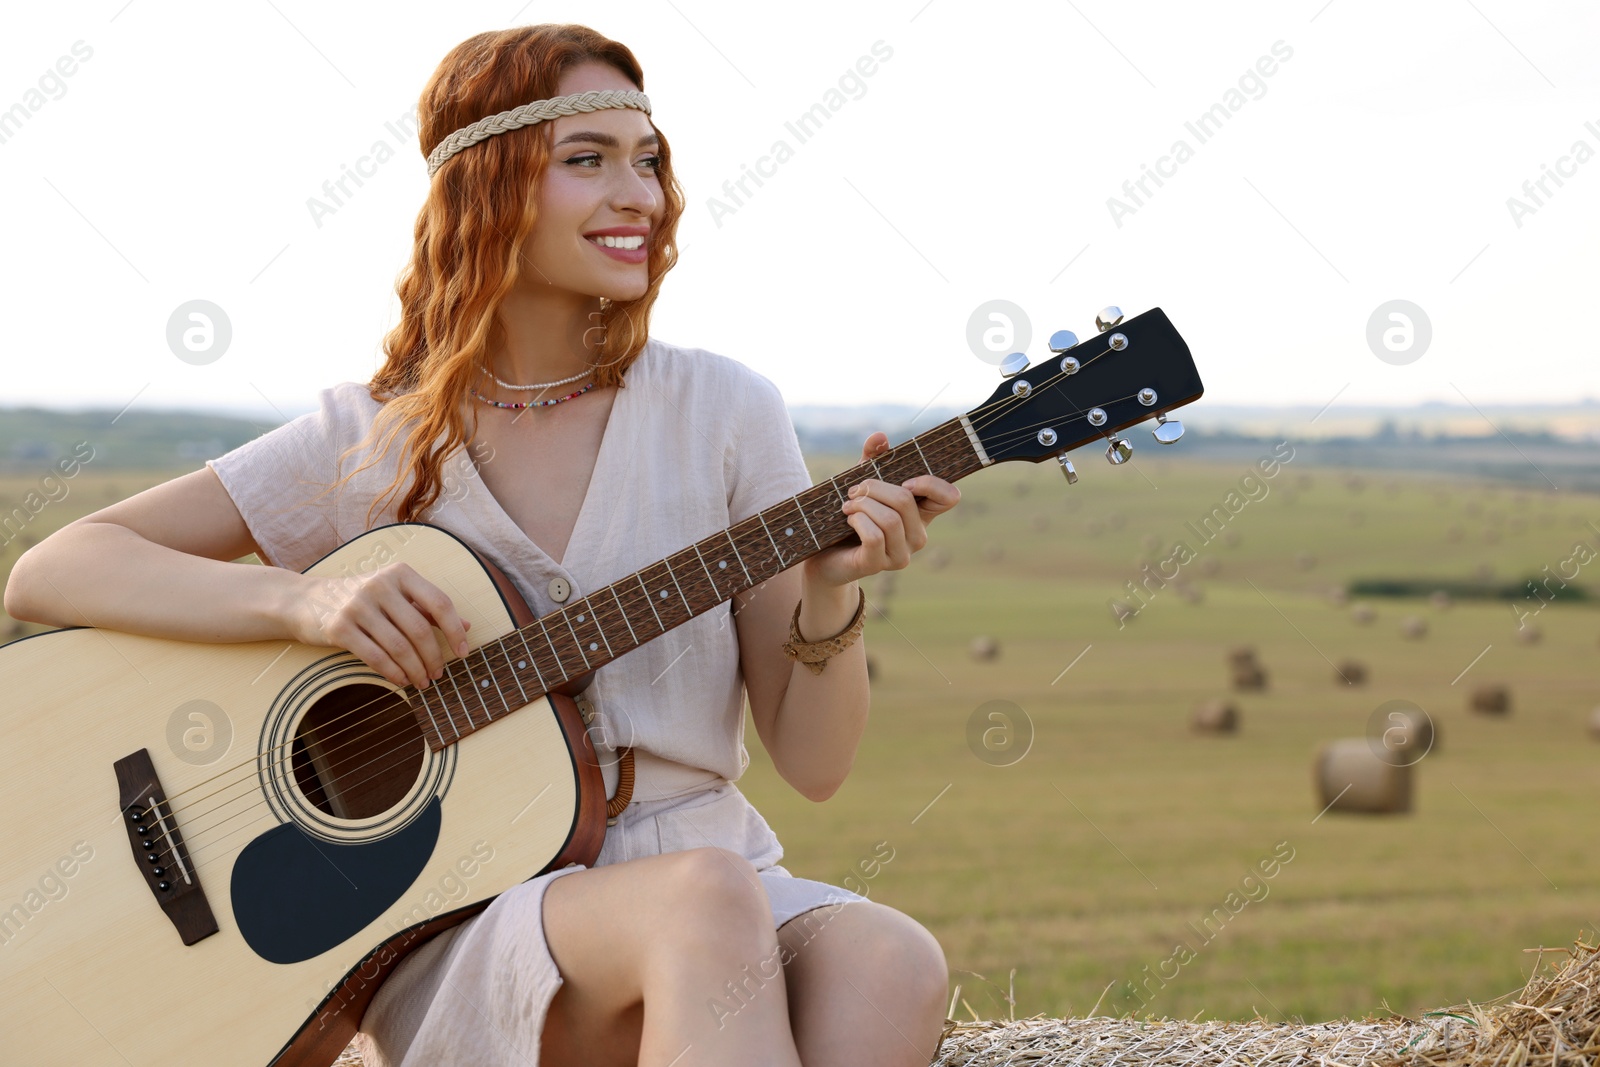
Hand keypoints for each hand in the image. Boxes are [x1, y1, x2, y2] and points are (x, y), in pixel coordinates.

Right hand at [287, 562, 471, 688]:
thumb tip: (467, 626)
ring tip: (423, 682)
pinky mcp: (339, 627)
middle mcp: (379, 585)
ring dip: (415, 671)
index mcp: (399, 573)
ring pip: (399, 647)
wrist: (304, 600)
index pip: (439, 603)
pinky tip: (402, 681)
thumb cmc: (359, 598)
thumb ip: (427, 608)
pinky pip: (376, 657)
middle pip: (420, 630)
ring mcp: (357, 605)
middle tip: (439, 674)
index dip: (455, 631)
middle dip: (434, 658)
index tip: (464, 652)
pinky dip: (393, 673)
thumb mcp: (394, 594)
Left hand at [803, 431, 959, 588]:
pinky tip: (849, 519)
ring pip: (890, 519)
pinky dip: (858, 520)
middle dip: (874, 488)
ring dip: (862, 504)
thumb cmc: (850, 515)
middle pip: (906, 501)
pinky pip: (874, 536)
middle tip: (855, 490)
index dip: (930, 483)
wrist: (826, 554)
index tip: (904, 480)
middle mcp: (918, 535)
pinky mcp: (879, 565)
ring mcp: (901, 554)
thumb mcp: (863, 482)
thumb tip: (880, 437)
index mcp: (921, 513)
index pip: (949, 497)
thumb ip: (873, 458)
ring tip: (848, 505)